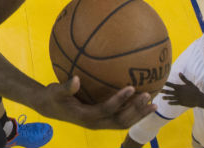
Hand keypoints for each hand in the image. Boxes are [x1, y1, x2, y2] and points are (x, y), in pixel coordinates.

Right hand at [37, 76, 155, 128]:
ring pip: (123, 122)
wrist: (49, 107)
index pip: (107, 110)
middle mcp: (95, 123)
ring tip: (153, 104)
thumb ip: (66, 87)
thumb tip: (76, 79)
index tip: (132, 88)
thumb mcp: (55, 91)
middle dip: (136, 110)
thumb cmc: (52, 97)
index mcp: (85, 117)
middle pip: (120, 121)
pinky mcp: (101, 120)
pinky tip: (142, 102)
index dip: (120, 100)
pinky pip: (120, 118)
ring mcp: (99, 123)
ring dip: (139, 114)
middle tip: (149, 96)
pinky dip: (133, 112)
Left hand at [161, 73, 202, 107]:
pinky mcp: (181, 103)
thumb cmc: (195, 90)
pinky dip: (171, 103)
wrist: (199, 99)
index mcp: (179, 87)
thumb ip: (183, 78)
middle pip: (169, 91)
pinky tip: (168, 103)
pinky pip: (175, 103)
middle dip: (163, 91)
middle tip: (157, 90)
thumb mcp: (189, 83)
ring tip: (162, 98)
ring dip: (166, 97)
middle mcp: (178, 93)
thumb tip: (179, 73)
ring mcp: (179, 98)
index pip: (170, 85)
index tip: (160, 82)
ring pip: (171, 98)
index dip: (165, 83)